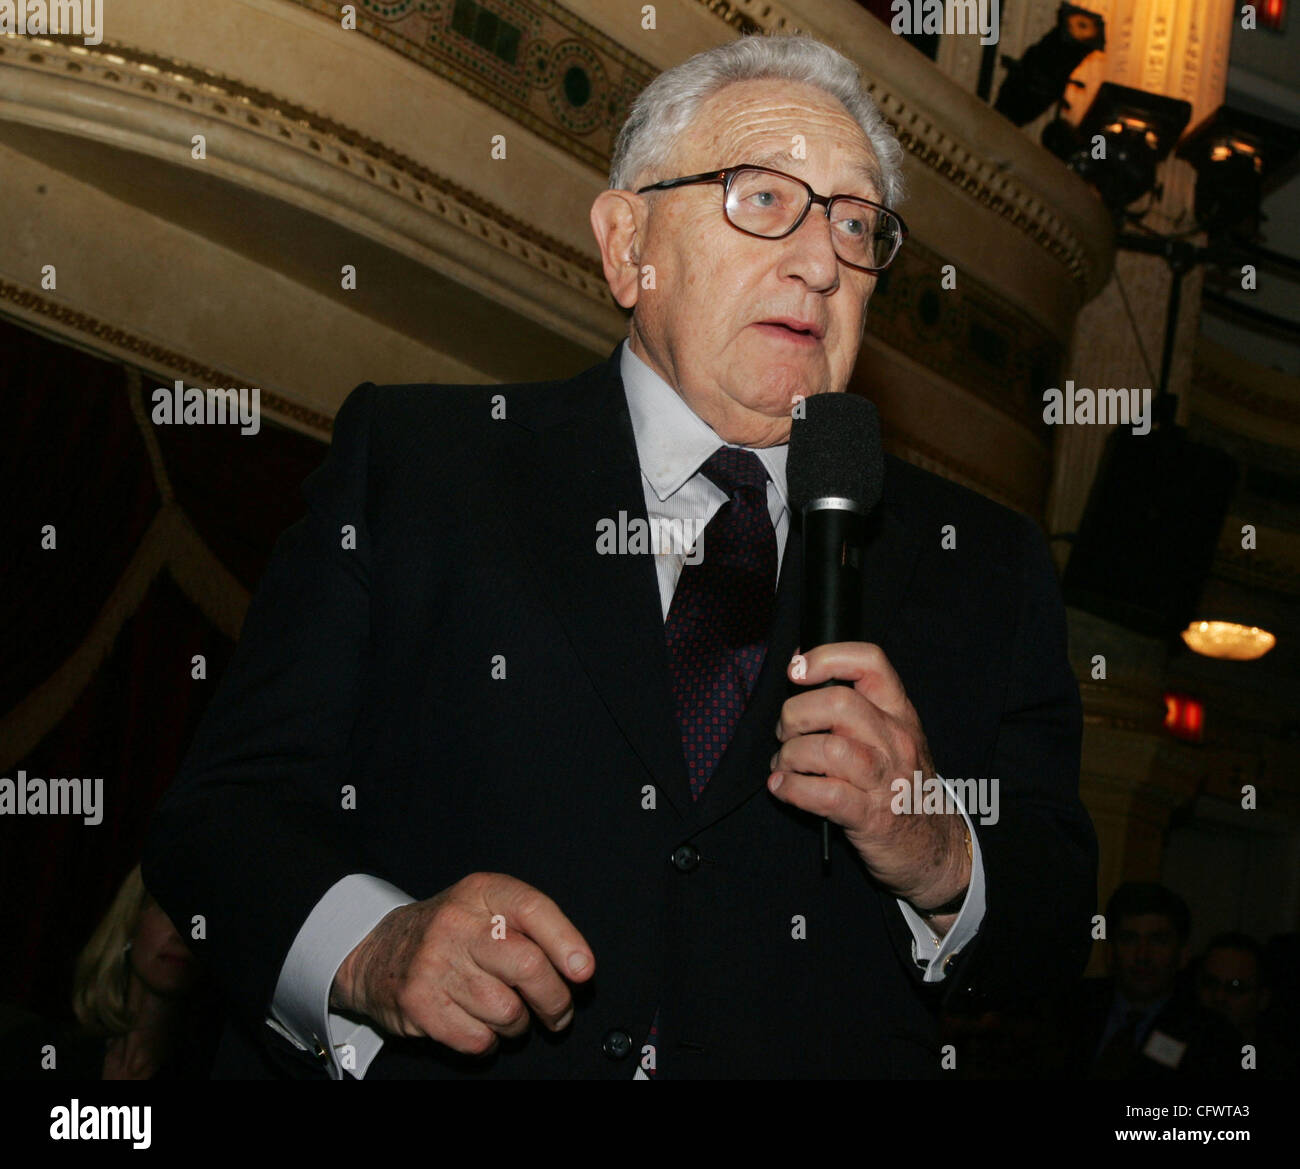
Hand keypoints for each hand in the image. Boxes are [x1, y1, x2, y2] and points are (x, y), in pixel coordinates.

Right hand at [329, 872, 594, 1054]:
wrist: (377, 951)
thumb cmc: (450, 932)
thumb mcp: (485, 907)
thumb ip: (530, 926)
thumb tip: (578, 968)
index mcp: (481, 892)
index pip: (532, 909)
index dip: (565, 941)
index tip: (583, 971)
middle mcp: (458, 923)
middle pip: (528, 967)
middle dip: (555, 1000)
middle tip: (558, 1012)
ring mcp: (435, 963)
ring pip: (507, 1011)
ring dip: (518, 1025)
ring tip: (508, 1015)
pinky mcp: (419, 1002)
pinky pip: (477, 1039)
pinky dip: (488, 1042)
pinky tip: (480, 1025)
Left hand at [768, 644, 969, 917]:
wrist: (935, 848)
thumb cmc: (900, 787)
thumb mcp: (892, 739)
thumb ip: (857, 709)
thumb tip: (799, 673)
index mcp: (900, 713)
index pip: (870, 662)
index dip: (826, 657)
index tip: (796, 670)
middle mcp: (895, 740)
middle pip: (837, 703)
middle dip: (795, 714)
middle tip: (786, 733)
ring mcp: (885, 779)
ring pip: (826, 748)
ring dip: (789, 755)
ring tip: (784, 765)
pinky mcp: (870, 817)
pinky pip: (822, 794)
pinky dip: (791, 788)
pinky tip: (782, 787)